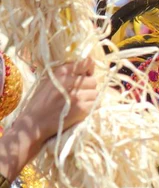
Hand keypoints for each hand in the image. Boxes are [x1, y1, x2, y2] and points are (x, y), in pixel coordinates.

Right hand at [0, 59, 97, 181]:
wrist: (34, 124)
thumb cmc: (40, 102)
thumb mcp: (48, 81)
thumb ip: (65, 73)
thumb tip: (87, 65)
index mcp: (61, 72)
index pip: (85, 63)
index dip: (89, 69)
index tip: (86, 74)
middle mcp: (70, 82)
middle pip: (93, 80)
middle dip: (89, 87)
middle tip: (80, 94)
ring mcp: (77, 96)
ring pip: (96, 93)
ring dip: (90, 98)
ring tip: (79, 103)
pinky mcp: (82, 109)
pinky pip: (96, 104)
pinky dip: (91, 107)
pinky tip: (81, 110)